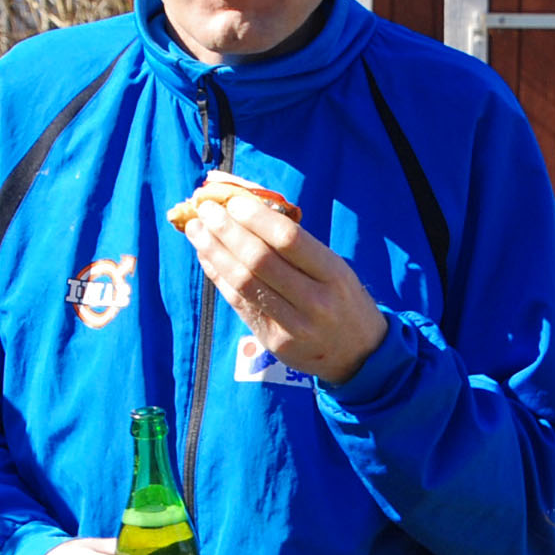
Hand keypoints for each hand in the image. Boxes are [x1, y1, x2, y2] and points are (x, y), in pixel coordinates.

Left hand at [181, 180, 386, 384]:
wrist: (358, 353)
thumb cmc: (340, 297)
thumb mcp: (333, 267)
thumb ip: (295, 244)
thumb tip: (244, 209)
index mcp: (334, 274)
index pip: (290, 240)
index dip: (256, 218)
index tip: (233, 201)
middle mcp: (315, 301)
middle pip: (260, 260)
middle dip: (226, 230)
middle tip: (206, 209)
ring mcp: (292, 325)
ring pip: (243, 282)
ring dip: (214, 251)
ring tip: (196, 229)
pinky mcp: (272, 341)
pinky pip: (238, 302)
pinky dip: (218, 275)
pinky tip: (206, 256)